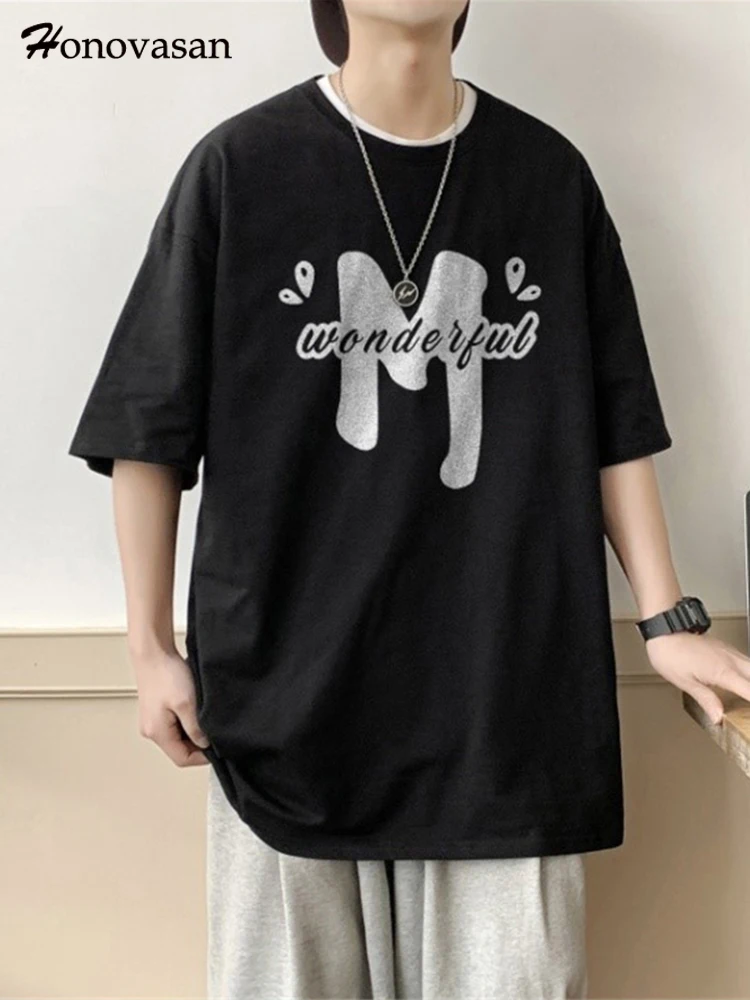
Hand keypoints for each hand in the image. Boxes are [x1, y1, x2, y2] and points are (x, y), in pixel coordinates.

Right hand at [131, 647, 210, 766]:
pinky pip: (173, 725)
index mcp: (156, 732)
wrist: (153, 652)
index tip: (218, 748)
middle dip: (198, 744)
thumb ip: (196, 728)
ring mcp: (152, 721)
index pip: (182, 759)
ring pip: (177, 737)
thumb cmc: (166, 674)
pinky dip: (186, 722)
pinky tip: (194, 709)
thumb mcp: (188, 704)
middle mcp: (151, 730)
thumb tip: (205, 744)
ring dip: (192, 731)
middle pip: (179, 749)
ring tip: (203, 716)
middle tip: (213, 731)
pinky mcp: (155, 711)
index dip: (202, 757)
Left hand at [646, 631, 749, 724]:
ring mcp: (728, 651)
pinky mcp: (724, 647)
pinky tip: (743, 679)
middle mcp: (729, 659)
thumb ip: (706, 699)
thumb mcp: (685, 682)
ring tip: (745, 694)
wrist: (664, 631)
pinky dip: (748, 672)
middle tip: (747, 705)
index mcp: (722, 671)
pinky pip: (744, 660)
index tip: (749, 713)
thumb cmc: (669, 654)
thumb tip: (718, 716)